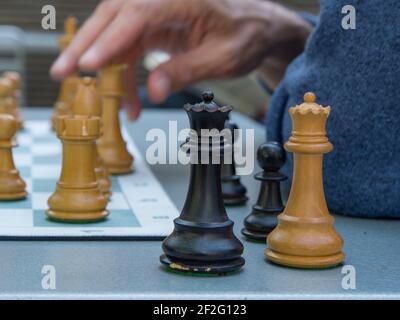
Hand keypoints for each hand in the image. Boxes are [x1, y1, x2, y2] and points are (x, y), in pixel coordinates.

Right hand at [51, 0, 310, 119]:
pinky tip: (129, 100)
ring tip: (96, 96)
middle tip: (63, 73)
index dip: (109, 41)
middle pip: (113, 18)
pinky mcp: (155, 27)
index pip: (135, 16)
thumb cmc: (246, 36)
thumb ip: (186, 71)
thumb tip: (153, 91)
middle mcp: (161, 0)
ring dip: (103, 66)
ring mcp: (156, 13)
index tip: (89, 65)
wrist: (258, 28)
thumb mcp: (222, 59)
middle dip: (87, 47)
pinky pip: (130, 48)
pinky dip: (125, 75)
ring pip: (115, 34)